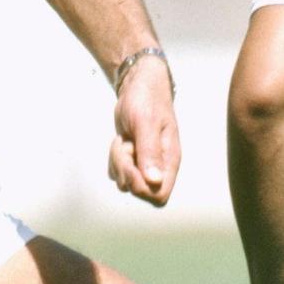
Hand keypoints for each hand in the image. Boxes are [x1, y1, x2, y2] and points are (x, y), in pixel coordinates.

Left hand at [107, 56, 179, 206]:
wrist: (139, 87)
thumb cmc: (147, 100)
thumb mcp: (146, 123)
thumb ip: (150, 152)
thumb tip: (154, 181)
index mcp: (170, 161)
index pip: (159, 196)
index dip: (141, 187)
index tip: (133, 163)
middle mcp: (160, 167)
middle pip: (140, 192)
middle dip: (126, 171)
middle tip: (127, 146)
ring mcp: (145, 165)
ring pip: (126, 183)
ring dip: (119, 164)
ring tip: (126, 141)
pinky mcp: (132, 161)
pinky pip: (117, 173)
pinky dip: (114, 160)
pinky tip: (122, 142)